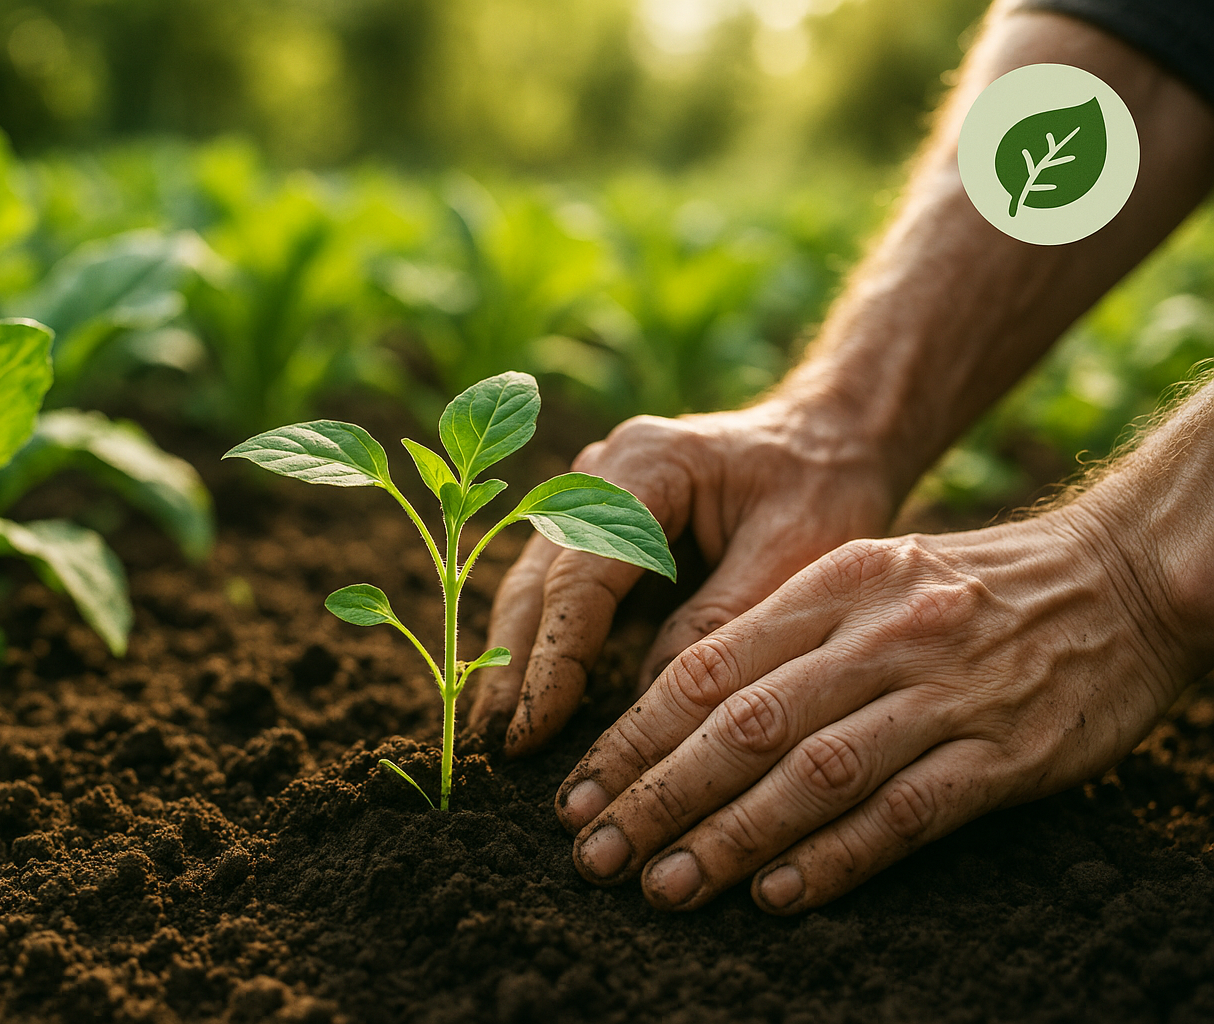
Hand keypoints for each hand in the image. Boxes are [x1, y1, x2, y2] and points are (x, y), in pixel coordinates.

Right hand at [467, 397, 896, 754]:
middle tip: (497, 745)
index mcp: (647, 464)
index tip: (535, 726)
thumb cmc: (823, 487)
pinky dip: (548, 645)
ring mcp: (593, 497)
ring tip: (503, 736)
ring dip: (519, 659)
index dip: (555, 656)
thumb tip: (649, 710)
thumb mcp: (794, 553)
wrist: (832, 438)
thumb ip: (720, 623)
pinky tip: (539, 703)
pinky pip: (560, 591)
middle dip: (514, 664)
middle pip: (537, 577)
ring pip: (535, 585)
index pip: (580, 572)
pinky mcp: (600, 528)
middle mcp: (602, 474)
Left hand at [553, 499, 1196, 913]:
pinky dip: (834, 857)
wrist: (1120, 579)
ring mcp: (942, 693)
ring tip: (664, 885)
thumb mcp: (868, 573)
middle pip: (743, 724)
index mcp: (833, 584)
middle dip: (657, 795)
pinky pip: (903, 813)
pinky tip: (776, 893)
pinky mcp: (1003, 753)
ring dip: (729, 837)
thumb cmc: (971, 586)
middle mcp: (877, 635)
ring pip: (812, 773)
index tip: (580, 791)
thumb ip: (781, 632)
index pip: (707, 666)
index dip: (634, 737)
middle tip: (594, 855)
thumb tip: (676, 708)